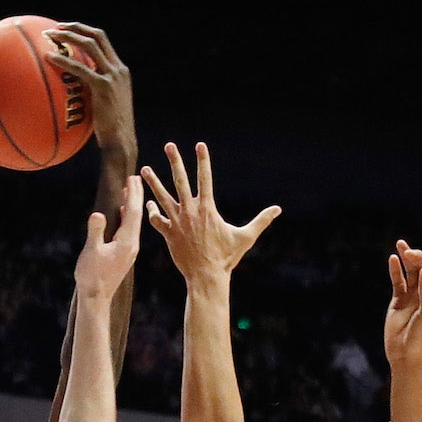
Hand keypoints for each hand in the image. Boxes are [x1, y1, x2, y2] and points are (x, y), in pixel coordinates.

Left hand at [43, 23, 134, 157]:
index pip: (103, 42)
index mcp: (120, 71)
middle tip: (57, 28)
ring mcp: (112, 76)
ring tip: (50, 36)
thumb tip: (73, 92)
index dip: (85, 32)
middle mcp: (118, 69)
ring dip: (69, 36)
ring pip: (90, 45)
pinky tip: (48, 58)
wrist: (121, 141)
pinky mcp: (104, 87)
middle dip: (76, 27)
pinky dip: (64, 60)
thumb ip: (94, 93)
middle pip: (98, 36)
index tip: (68, 30)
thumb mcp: (105, 106)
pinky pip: (80, 68)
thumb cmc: (109, 131)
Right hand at [73, 175, 143, 299]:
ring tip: (130, 189)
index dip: (133, 194)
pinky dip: (126, 217)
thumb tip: (97, 214)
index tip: (133, 178)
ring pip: (133, 222)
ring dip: (131, 205)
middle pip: (136, 215)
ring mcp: (129, 249)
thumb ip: (95, 232)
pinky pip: (129, 230)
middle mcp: (132, 244)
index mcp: (127, 242)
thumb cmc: (91, 276)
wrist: (96, 298)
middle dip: (136, 196)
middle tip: (135, 177)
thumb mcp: (91, 252)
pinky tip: (123, 211)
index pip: (132, 213)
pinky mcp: (124, 253)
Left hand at [143, 143, 279, 280]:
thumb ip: (261, 221)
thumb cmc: (227, 258)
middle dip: (175, 162)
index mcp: (208, 209)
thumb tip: (278, 209)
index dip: (203, 160)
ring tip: (143, 169)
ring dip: (153, 182)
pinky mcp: (169, 234)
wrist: (206, 276)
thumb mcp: (246, 237)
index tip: (200, 144)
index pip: (205, 178)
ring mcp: (178, 222)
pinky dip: (152, 211)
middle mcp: (191, 212)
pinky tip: (148, 203)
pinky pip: (157, 220)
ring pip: (163, 197)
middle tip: (169, 146)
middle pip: (181, 181)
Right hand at [383, 240, 421, 365]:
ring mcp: (412, 296)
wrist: (405, 354)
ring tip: (401, 244)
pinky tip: (392, 259)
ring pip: (409, 273)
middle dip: (417, 258)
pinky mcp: (398, 300)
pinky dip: (395, 271)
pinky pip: (397, 282)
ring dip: (406, 259)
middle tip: (409, 252)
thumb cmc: (421, 336)